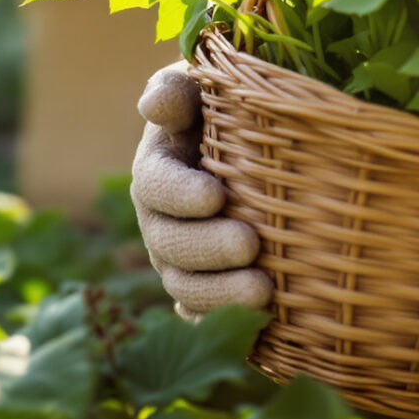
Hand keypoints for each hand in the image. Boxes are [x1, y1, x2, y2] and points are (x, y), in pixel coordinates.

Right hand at [130, 64, 271, 316]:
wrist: (263, 155)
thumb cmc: (232, 113)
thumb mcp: (204, 91)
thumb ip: (178, 91)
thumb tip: (156, 104)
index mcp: (157, 170)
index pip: (155, 185)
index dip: (181, 194)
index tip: (216, 195)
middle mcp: (161, 223)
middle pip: (170, 245)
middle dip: (208, 248)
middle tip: (250, 244)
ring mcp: (182, 264)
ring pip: (187, 288)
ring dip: (221, 294)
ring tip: (264, 292)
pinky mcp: (208, 293)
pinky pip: (206, 318)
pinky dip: (223, 325)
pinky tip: (255, 327)